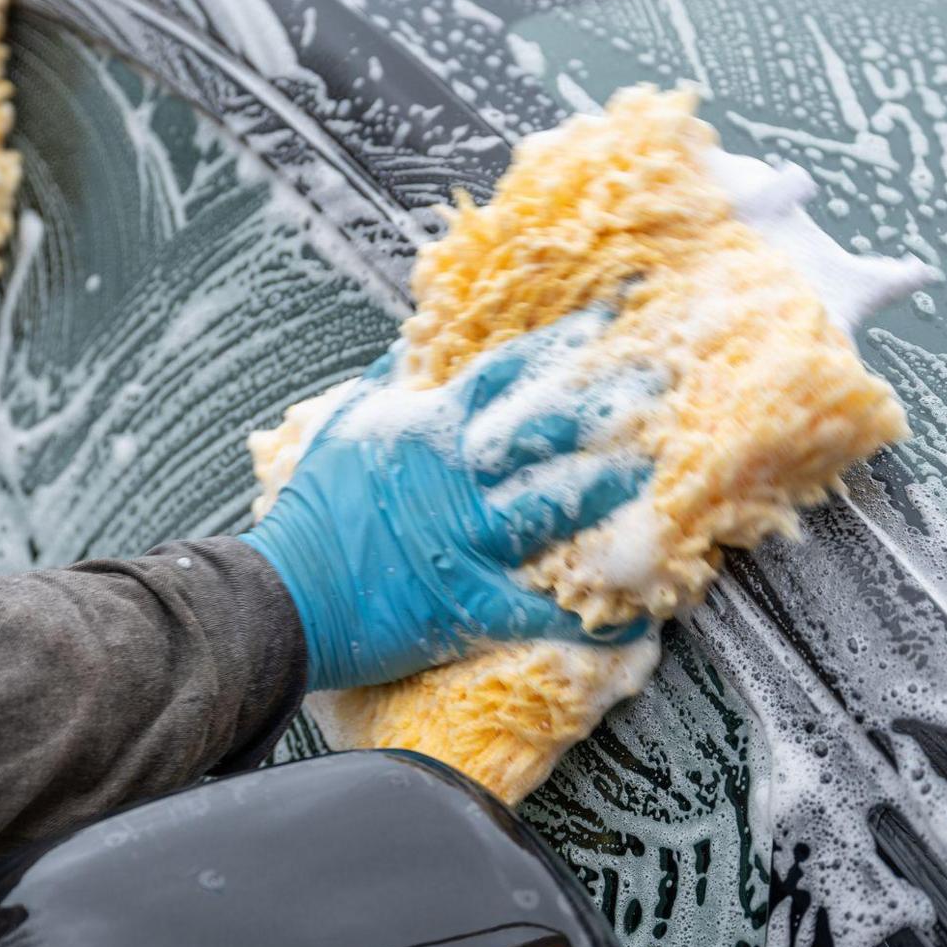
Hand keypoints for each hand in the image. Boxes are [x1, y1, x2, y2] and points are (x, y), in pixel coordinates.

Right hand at [242, 308, 656, 691]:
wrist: (281, 595)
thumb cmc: (310, 513)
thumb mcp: (342, 429)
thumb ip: (383, 386)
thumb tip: (410, 349)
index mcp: (427, 428)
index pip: (507, 373)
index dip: (562, 347)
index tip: (610, 325)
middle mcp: (455, 474)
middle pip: (546, 429)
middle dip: (607, 406)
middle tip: (664, 385)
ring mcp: (465, 537)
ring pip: (553, 504)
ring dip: (609, 490)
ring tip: (664, 476)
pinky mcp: (467, 599)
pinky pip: (538, 609)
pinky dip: (583, 617)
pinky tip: (631, 620)